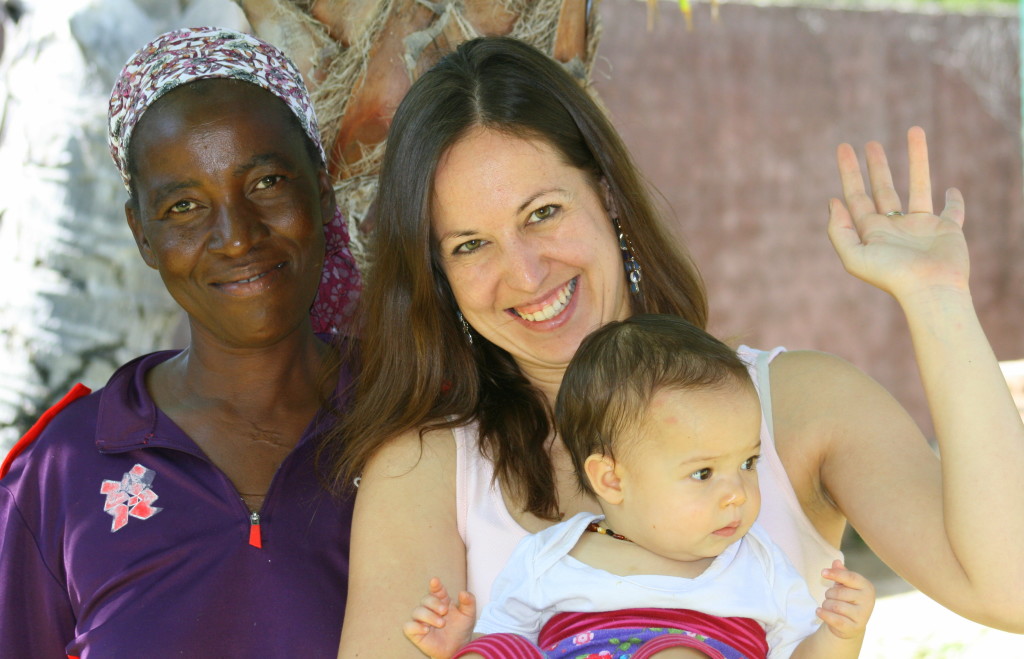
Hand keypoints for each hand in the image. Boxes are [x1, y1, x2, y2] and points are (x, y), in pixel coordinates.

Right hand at [403, 577, 476, 658]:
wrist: (457, 648)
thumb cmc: (461, 629)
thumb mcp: (469, 615)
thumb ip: (469, 602)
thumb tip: (462, 592)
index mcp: (442, 601)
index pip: (436, 590)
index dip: (435, 585)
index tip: (435, 581)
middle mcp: (430, 608)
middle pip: (426, 599)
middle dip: (434, 603)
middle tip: (444, 611)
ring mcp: (421, 620)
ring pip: (417, 612)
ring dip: (429, 616)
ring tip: (441, 624)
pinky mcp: (415, 632)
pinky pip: (408, 626)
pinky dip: (415, 626)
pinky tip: (426, 629)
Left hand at [817, 560, 875, 638]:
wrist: (850, 625)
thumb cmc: (847, 599)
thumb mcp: (844, 585)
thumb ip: (841, 573)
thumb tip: (836, 562)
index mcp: (867, 587)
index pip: (851, 577)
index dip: (836, 574)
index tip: (822, 572)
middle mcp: (868, 601)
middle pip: (839, 592)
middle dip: (828, 593)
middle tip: (829, 596)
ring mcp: (863, 615)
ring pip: (835, 606)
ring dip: (826, 604)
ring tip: (827, 605)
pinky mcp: (855, 628)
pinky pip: (835, 619)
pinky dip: (824, 614)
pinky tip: (818, 611)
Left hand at [828, 126, 968, 301]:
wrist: (930, 289)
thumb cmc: (892, 276)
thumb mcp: (854, 255)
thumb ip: (840, 229)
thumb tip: (833, 201)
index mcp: (872, 232)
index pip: (856, 196)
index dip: (848, 172)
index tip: (844, 148)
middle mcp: (895, 227)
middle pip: (883, 189)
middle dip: (876, 166)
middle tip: (870, 143)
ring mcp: (922, 227)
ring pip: (918, 186)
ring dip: (916, 159)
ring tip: (914, 131)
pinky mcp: (948, 229)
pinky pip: (952, 210)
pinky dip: (953, 199)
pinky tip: (950, 188)